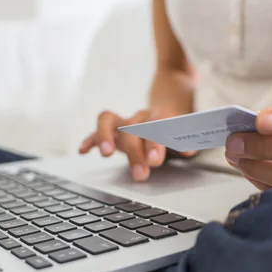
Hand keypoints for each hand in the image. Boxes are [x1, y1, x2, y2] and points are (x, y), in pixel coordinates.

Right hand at [79, 109, 196, 180]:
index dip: (154, 144)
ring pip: (109, 121)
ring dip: (105, 136)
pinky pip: (98, 129)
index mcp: (160, 117)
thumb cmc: (177, 124)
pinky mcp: (114, 127)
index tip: (153, 161)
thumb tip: (188, 150)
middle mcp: (141, 117)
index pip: (156, 127)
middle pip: (133, 129)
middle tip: (140, 173)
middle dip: (135, 152)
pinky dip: (90, 139)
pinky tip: (83, 150)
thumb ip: (185, 141)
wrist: (172, 98)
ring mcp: (125, 121)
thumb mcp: (185, 132)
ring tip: (106, 153)